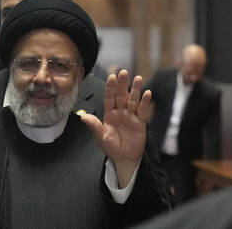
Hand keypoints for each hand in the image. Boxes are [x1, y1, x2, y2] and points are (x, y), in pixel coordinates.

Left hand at [81, 70, 150, 187]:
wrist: (124, 158)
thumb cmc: (112, 148)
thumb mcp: (102, 137)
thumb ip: (94, 126)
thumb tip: (83, 117)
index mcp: (109, 114)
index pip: (109, 98)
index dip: (110, 87)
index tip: (112, 77)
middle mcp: (120, 112)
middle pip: (121, 95)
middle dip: (122, 84)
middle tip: (124, 72)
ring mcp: (131, 116)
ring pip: (133, 100)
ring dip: (136, 90)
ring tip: (138, 78)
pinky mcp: (140, 122)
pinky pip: (143, 111)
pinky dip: (145, 103)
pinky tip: (147, 93)